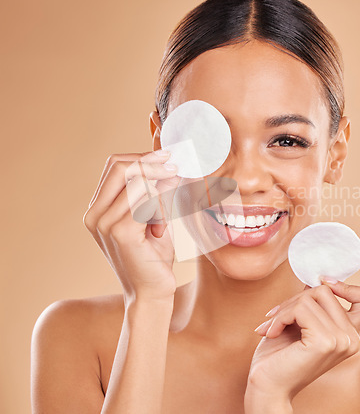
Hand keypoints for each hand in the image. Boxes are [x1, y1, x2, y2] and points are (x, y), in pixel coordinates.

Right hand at [83, 150, 180, 303]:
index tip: (167, 156)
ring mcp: (104, 223)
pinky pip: (146, 201)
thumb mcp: (151, 217)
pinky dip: (161, 207)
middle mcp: (95, 215)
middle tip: (175, 167)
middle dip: (151, 162)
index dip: (141, 156)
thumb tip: (166, 163)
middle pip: (120, 167)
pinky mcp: (120, 232)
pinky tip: (162, 226)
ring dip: (161, 190)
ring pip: (137, 183)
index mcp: (97, 209)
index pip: (114, 166)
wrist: (152, 291)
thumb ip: (152, 192)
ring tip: (168, 210)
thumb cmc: (153, 255)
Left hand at [246, 279, 359, 401]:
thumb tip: (315, 278)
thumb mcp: (299, 322)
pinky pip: (300, 308)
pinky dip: (280, 316)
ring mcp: (342, 340)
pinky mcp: (325, 342)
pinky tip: (271, 333)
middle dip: (295, 298)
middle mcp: (352, 338)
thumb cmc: (279, 356)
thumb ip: (312, 303)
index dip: (347, 285)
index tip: (321, 286)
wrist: (267, 387)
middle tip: (276, 316)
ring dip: (284, 308)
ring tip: (272, 326)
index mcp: (350, 334)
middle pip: (326, 290)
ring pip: (311, 296)